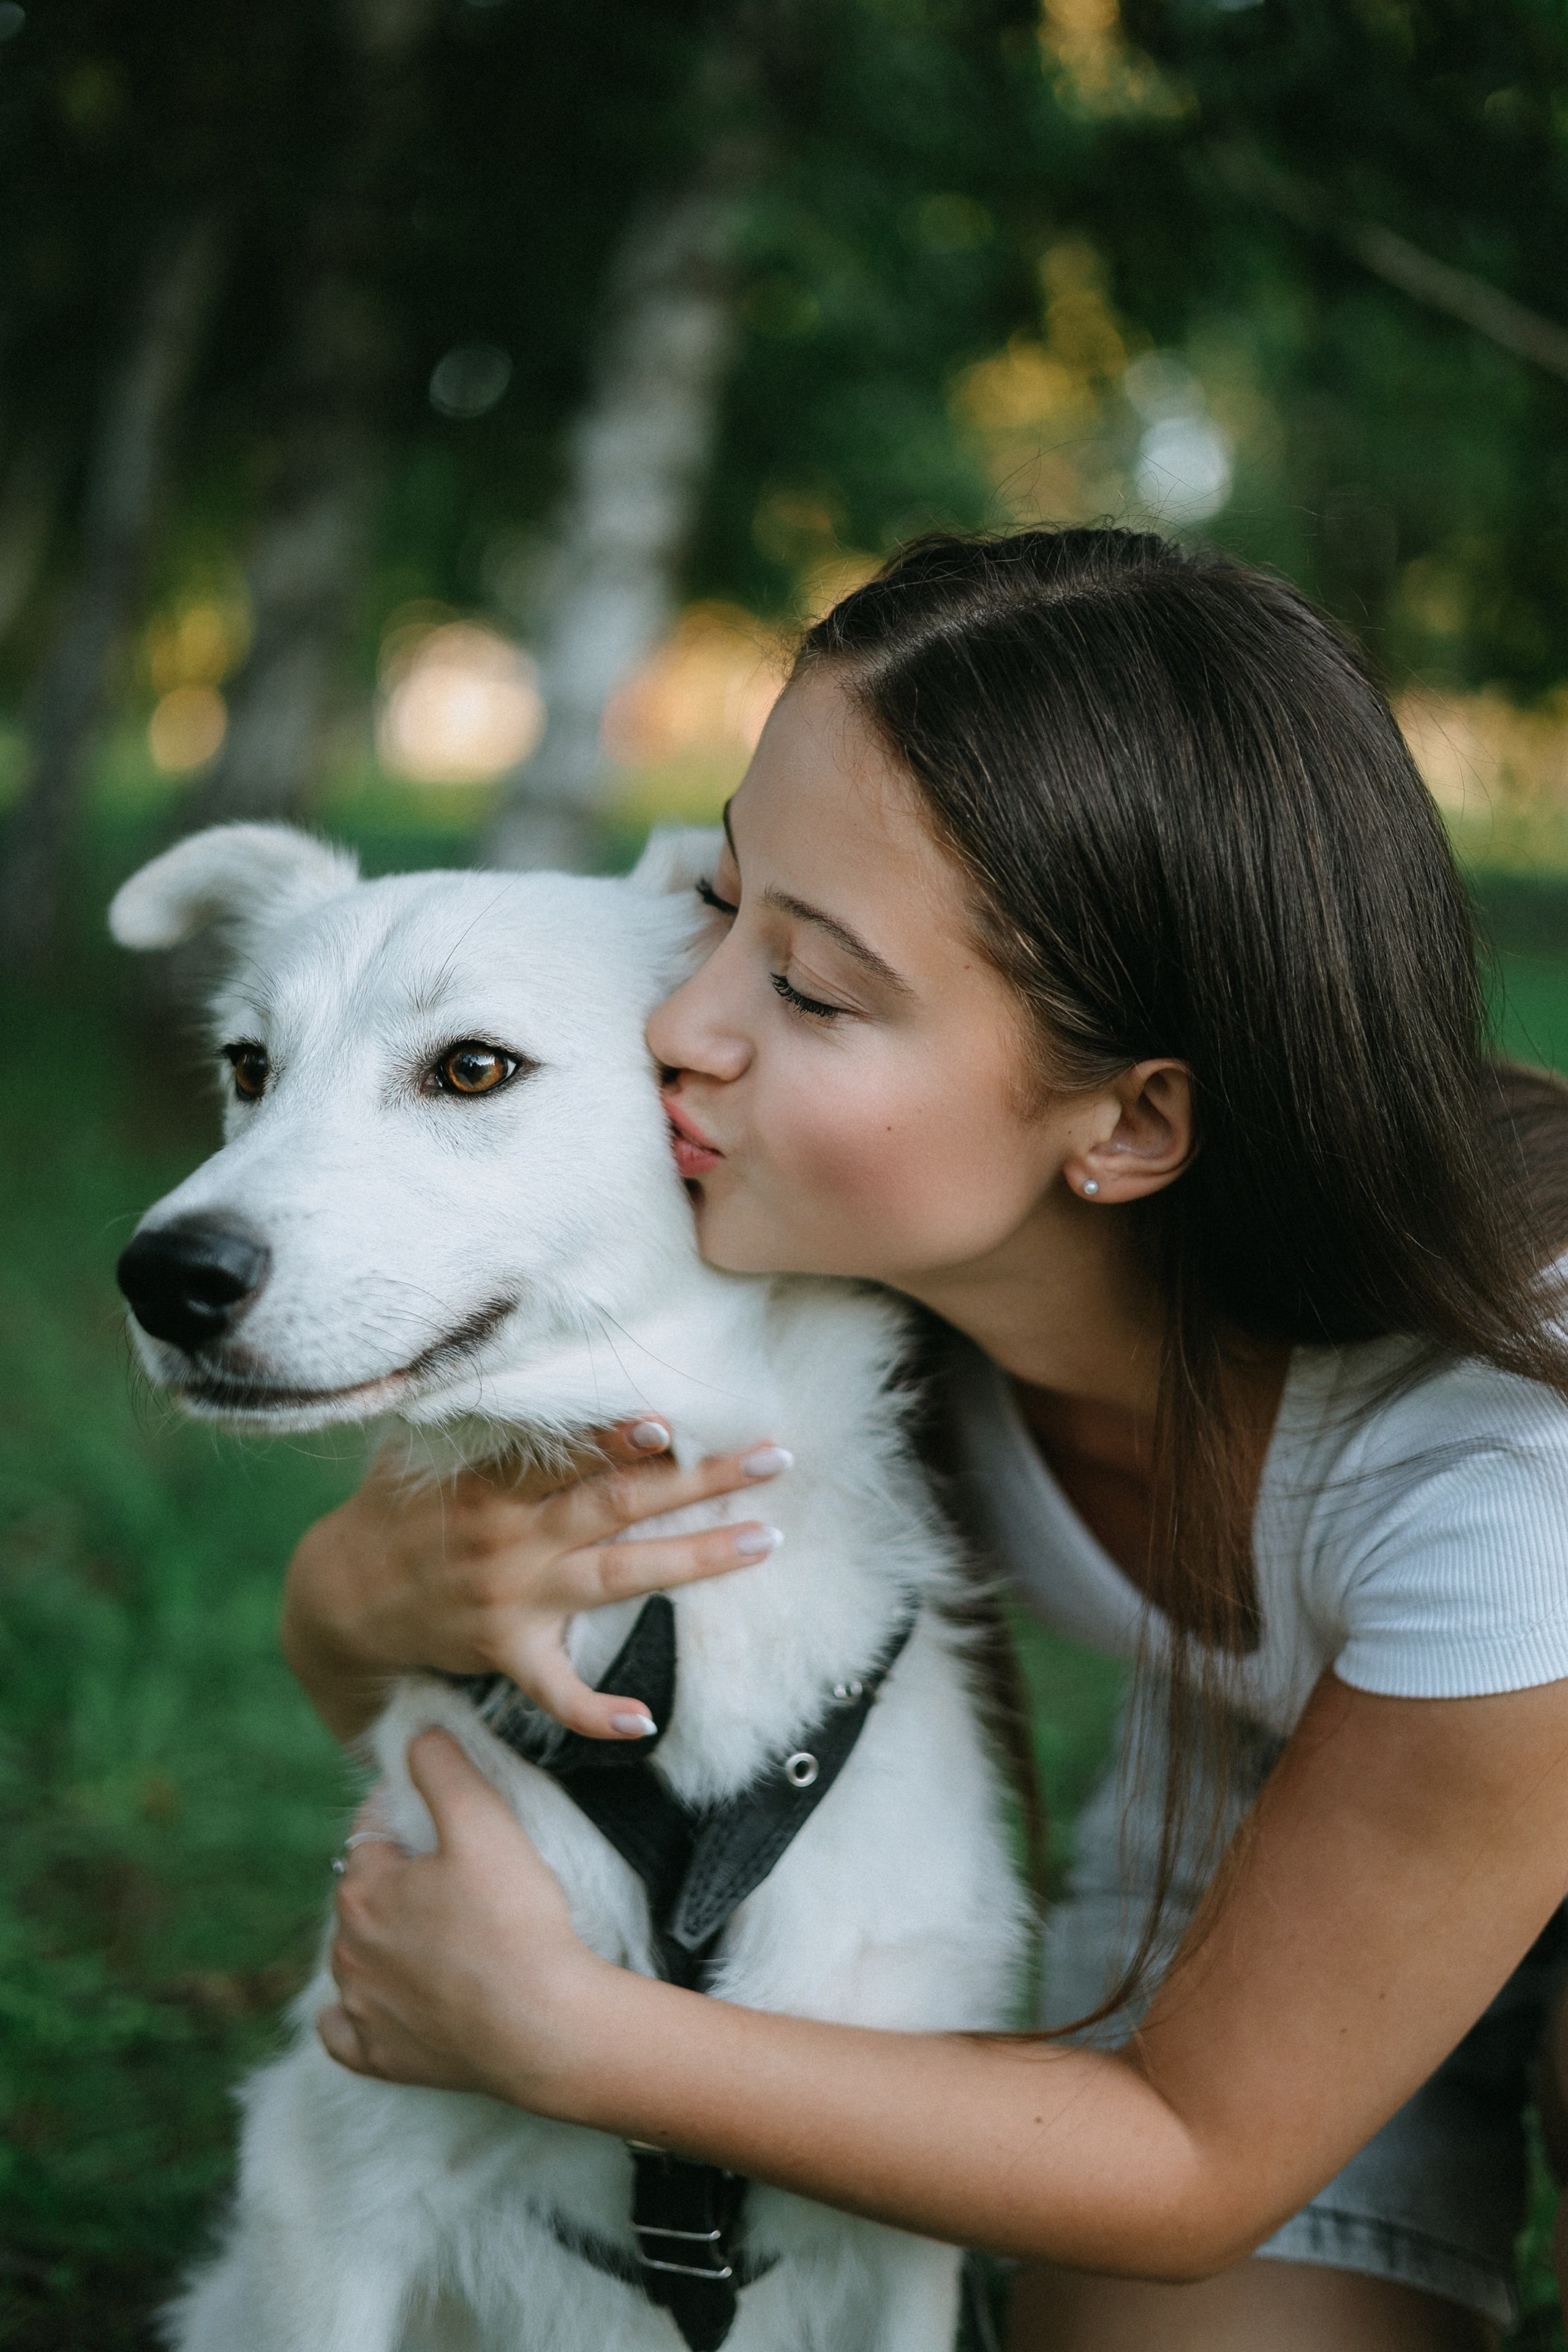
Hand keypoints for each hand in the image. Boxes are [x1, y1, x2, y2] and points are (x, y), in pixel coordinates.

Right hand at [281, 1423, 790, 1743]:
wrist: (341, 1596)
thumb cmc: (399, 1509)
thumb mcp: (428, 1450)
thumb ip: (486, 1415)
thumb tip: (530, 1354)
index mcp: (493, 1484)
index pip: (567, 1456)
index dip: (618, 1440)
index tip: (674, 1422)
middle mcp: (511, 1539)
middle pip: (620, 1505)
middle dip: (700, 1480)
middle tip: (773, 1460)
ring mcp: (513, 1598)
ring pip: (620, 1577)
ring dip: (697, 1559)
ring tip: (765, 1538)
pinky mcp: (506, 1651)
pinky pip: (556, 1691)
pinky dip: (596, 1711)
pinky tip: (646, 1723)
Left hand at [318, 1730, 605, 2103]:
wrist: (545, 2026)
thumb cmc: (515, 1920)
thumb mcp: (483, 1821)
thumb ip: (443, 1768)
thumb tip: (417, 1737)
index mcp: (364, 1890)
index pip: (370, 1832)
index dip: (403, 1815)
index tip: (440, 1816)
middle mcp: (348, 1950)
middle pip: (361, 1895)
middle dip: (393, 1877)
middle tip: (447, 1874)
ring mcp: (362, 2010)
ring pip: (354, 1959)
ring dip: (380, 1940)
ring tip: (433, 1931)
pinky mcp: (381, 2059)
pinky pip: (346, 2032)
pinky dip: (357, 2014)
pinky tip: (384, 2000)